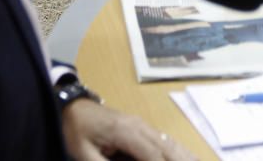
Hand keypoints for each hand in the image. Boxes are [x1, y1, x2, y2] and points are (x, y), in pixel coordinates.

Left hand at [61, 98, 196, 160]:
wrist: (74, 106)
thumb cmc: (77, 130)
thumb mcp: (82, 152)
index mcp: (126, 131)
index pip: (151, 155)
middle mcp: (140, 126)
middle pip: (167, 149)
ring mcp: (144, 125)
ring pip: (170, 143)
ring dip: (184, 157)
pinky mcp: (143, 127)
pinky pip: (166, 140)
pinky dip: (179, 150)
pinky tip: (188, 157)